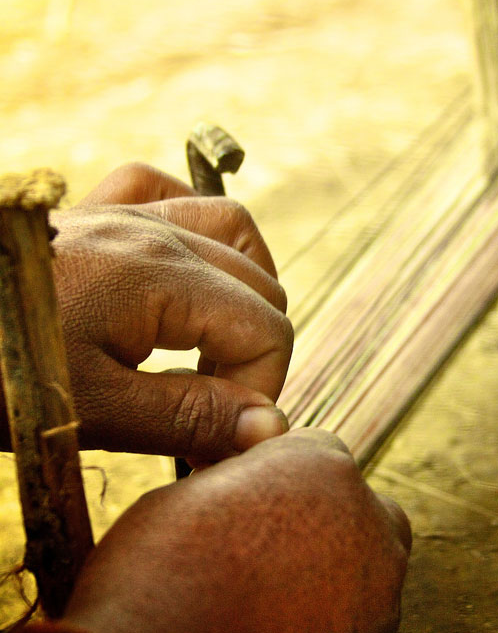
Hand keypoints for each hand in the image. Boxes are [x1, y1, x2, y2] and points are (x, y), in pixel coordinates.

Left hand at [0, 164, 292, 459]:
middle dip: (252, 353)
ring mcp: (120, 211)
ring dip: (243, 283)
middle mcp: (153, 231)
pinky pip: (160, 189)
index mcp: (161, 276)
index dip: (260, 392)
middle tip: (212, 412)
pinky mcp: (90, 210)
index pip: (266, 329)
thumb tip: (272, 428)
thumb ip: (187, 415)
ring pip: (228, 225)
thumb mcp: (90, 409)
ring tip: (217, 342)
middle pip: (259, 283)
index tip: (220, 442)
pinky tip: (180, 261)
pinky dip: (187, 224)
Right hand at [64, 429, 411, 632]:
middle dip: (324, 527)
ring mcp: (379, 609)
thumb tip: (246, 489)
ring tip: (251, 620)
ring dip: (323, 592)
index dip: (276, 476)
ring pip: (362, 586)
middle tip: (260, 557)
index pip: (318, 453)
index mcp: (325, 470)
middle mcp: (371, 532)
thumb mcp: (186, 493)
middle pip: (360, 515)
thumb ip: (239, 481)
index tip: (242, 503)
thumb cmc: (153, 580)